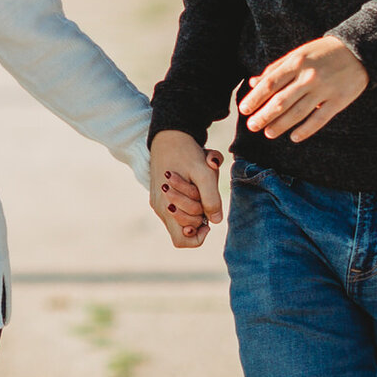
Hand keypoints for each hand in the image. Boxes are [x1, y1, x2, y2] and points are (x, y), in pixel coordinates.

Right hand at [149, 128, 223, 247]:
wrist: (169, 135)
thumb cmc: (186, 153)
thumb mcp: (203, 173)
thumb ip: (211, 198)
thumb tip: (216, 221)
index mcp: (166, 208)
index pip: (183, 241)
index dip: (199, 236)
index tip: (207, 217)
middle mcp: (161, 209)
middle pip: (187, 228)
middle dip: (200, 214)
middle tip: (202, 192)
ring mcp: (160, 202)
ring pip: (184, 217)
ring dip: (196, 203)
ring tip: (197, 184)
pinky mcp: (162, 195)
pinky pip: (180, 206)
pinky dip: (191, 196)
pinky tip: (193, 181)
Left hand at [240, 35, 369, 140]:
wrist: (359, 51)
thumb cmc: (323, 52)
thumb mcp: (299, 54)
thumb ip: (276, 68)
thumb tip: (254, 83)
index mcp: (297, 62)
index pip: (271, 83)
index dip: (255, 98)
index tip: (244, 109)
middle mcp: (309, 76)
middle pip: (281, 101)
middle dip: (264, 116)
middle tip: (252, 126)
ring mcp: (324, 89)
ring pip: (298, 113)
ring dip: (280, 125)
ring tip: (268, 133)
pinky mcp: (338, 101)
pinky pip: (319, 119)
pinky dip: (305, 130)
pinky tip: (294, 137)